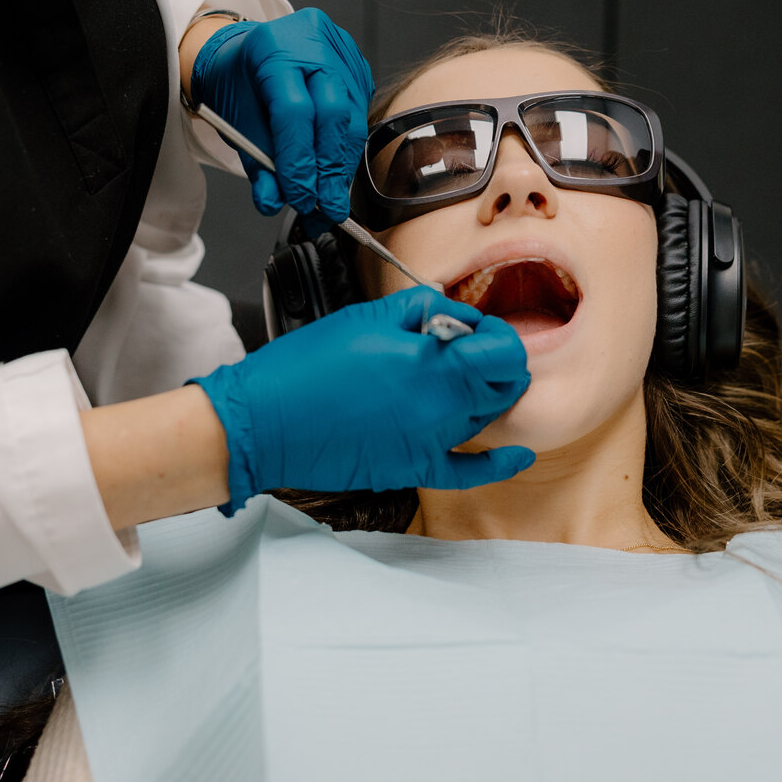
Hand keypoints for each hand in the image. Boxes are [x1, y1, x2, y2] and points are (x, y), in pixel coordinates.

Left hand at [189, 8, 372, 219]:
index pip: (294, 111)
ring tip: (332, 197)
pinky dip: (348, 146)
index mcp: (272, 48)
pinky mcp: (358, 65)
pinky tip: (336, 167)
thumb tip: (273, 201)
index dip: (299, 160)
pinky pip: (361, 111)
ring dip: (343, 164)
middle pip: (333, 112)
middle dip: (330, 168)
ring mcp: (340, 50)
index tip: (301, 197)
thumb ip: (256, 163)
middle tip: (326, 207)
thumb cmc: (240, 83)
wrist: (248, 53)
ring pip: (353, 115)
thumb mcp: (235, 122)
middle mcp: (312, 42)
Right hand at [195, 287, 533, 510]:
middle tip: (471, 349)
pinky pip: (470, 471)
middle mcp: (442, 409)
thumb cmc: (306, 367)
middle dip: (497, 363)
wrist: (264, 422)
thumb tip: (454, 316)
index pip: (505, 351)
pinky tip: (516, 454)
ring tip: (457, 380)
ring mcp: (431, 443)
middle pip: (506, 386)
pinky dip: (499, 463)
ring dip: (485, 397)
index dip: (498, 334)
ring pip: (487, 418)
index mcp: (434, 365)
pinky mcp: (414, 468)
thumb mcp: (367, 316)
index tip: (477, 329)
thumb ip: (422, 309)